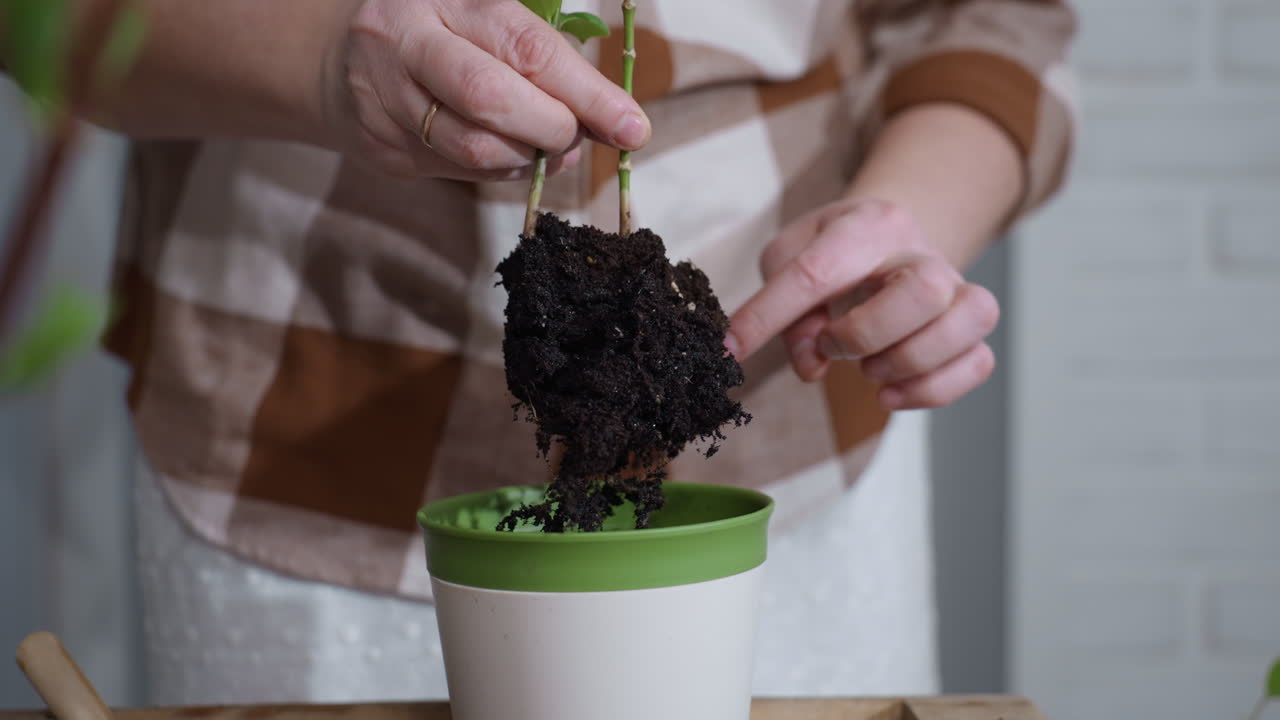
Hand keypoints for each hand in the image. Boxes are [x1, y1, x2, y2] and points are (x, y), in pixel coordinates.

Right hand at [320, 0, 650, 179]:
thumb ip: (540, 52)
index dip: (586, 92)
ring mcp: (385, 96)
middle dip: (552, 129)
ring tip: (549, 148)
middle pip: (490, 98)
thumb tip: (605, 117)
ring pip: (473, 147)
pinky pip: (457, 171)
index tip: (631, 125)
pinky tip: (512, 156)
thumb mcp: (482, 14)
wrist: (340, 58)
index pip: (527, 47)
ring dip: (528, 159)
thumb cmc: (439, 30)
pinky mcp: (382, 144)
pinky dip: (500, 172)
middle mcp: (406, 39)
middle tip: (578, 139)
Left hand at [727, 198, 1000, 409]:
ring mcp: (956, 286)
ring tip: (868, 369)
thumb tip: (811, 364)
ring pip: (967, 320)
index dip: (768, 315)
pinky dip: (933, 389)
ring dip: (907, 361)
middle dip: (866, 334)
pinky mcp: (969, 324)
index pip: (817, 271)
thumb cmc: (832, 250)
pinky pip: (978, 361)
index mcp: (867, 224)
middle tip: (832, 345)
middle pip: (923, 291)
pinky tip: (891, 390)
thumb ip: (786, 309)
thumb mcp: (790, 258)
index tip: (732, 347)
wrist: (887, 235)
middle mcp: (920, 250)